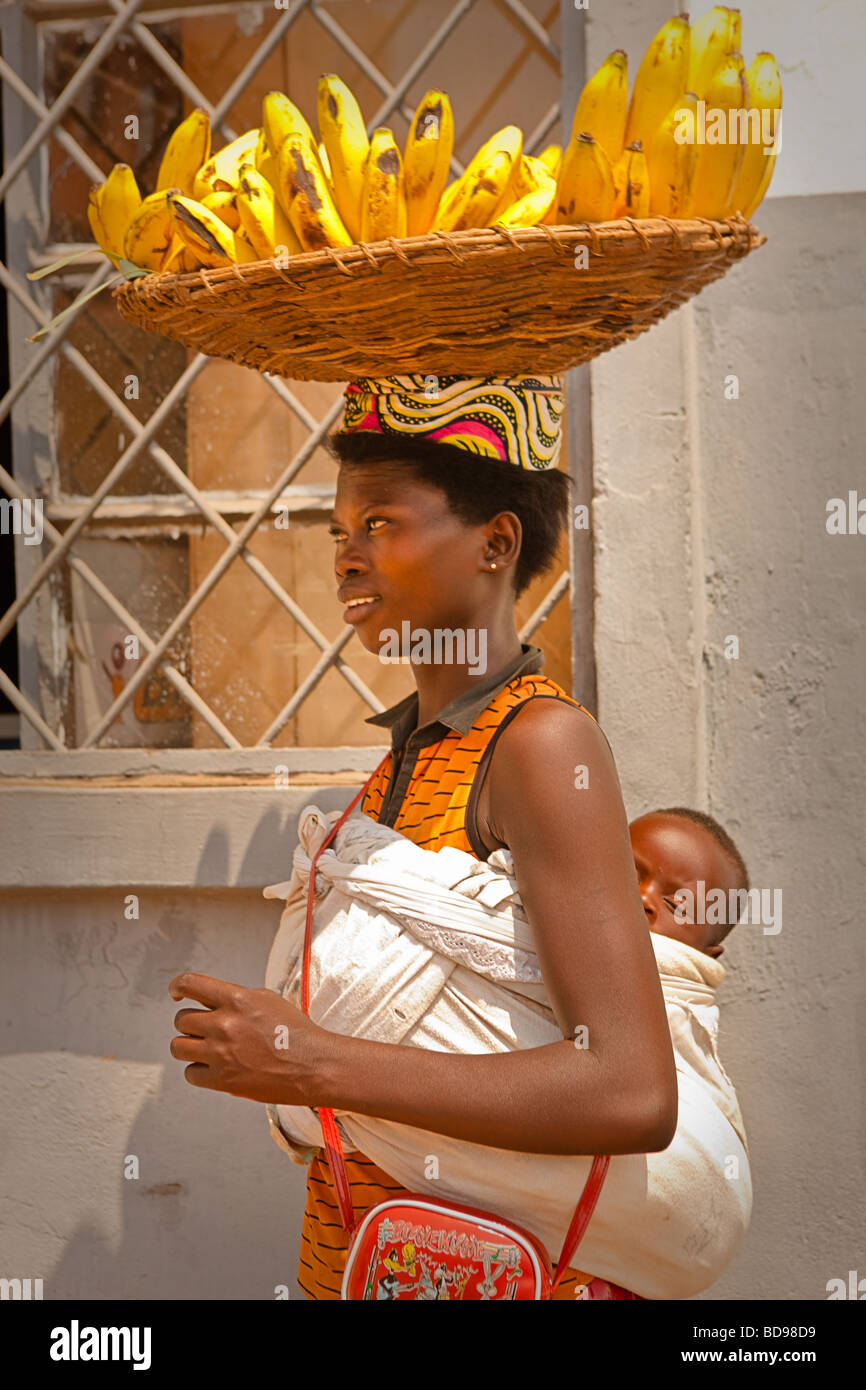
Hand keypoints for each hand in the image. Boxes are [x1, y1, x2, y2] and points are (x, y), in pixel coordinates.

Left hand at [168, 972, 331, 1104]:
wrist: (313, 1065)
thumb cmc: (294, 1031)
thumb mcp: (266, 1000)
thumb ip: (235, 998)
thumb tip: (208, 1001)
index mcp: (236, 999)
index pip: (190, 984)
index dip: (177, 987)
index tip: (176, 993)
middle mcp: (224, 1024)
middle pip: (181, 1020)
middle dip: (190, 1024)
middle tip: (205, 1030)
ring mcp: (221, 1054)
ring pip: (178, 1047)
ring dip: (189, 1047)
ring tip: (205, 1049)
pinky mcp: (222, 1080)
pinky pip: (190, 1074)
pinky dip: (199, 1071)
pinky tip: (215, 1068)